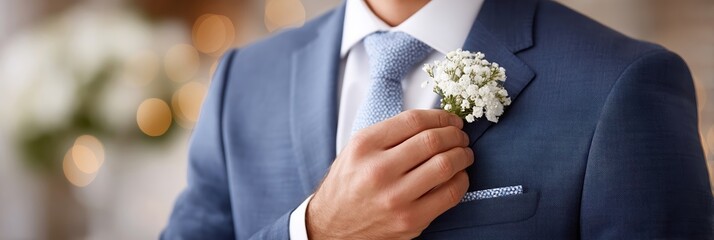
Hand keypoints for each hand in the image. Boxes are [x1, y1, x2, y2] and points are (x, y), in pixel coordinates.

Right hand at [306, 110, 473, 238]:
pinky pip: (450, 194)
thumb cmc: (348, 185)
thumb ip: (390, 134)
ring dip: (462, 156)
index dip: (440, 116)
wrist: (332, 226)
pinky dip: (461, 181)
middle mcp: (378, 170)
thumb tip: (434, 122)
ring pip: (445, 165)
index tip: (451, 119)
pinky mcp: (410, 220)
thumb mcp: (357, 149)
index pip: (414, 121)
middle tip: (460, 137)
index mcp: (365, 146)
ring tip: (463, 154)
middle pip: (433, 141)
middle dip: (455, 135)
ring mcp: (395, 197)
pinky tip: (457, 176)